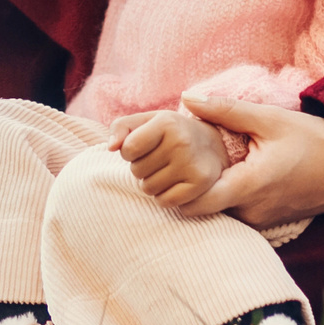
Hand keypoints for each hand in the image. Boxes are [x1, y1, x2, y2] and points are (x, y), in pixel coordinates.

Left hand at [110, 108, 232, 208]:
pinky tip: (175, 184)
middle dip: (141, 168)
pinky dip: (165, 197)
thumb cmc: (170, 133)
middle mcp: (182, 142)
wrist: (212, 145)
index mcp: (166, 122)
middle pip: (137, 171)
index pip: (127, 149)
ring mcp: (193, 164)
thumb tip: (111, 147)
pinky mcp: (201, 184)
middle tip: (159, 159)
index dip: (128, 152)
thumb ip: (120, 127)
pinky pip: (165, 202)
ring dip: (152, 184)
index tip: (141, 147)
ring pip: (148, 189)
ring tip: (167, 170)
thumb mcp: (145, 122)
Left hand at [173, 95, 323, 225]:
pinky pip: (236, 212)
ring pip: (219, 211)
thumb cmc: (312, 139)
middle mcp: (253, 210)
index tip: (170, 166)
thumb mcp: (268, 118)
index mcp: (249, 186)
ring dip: (207, 191)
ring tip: (202, 163)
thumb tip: (187, 98)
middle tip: (178, 161)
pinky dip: (226, 195)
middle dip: (186, 188)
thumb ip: (225, 110)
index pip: (195, 203)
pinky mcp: (268, 221)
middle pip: (202, 208)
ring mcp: (261, 220)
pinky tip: (227, 172)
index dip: (175, 187)